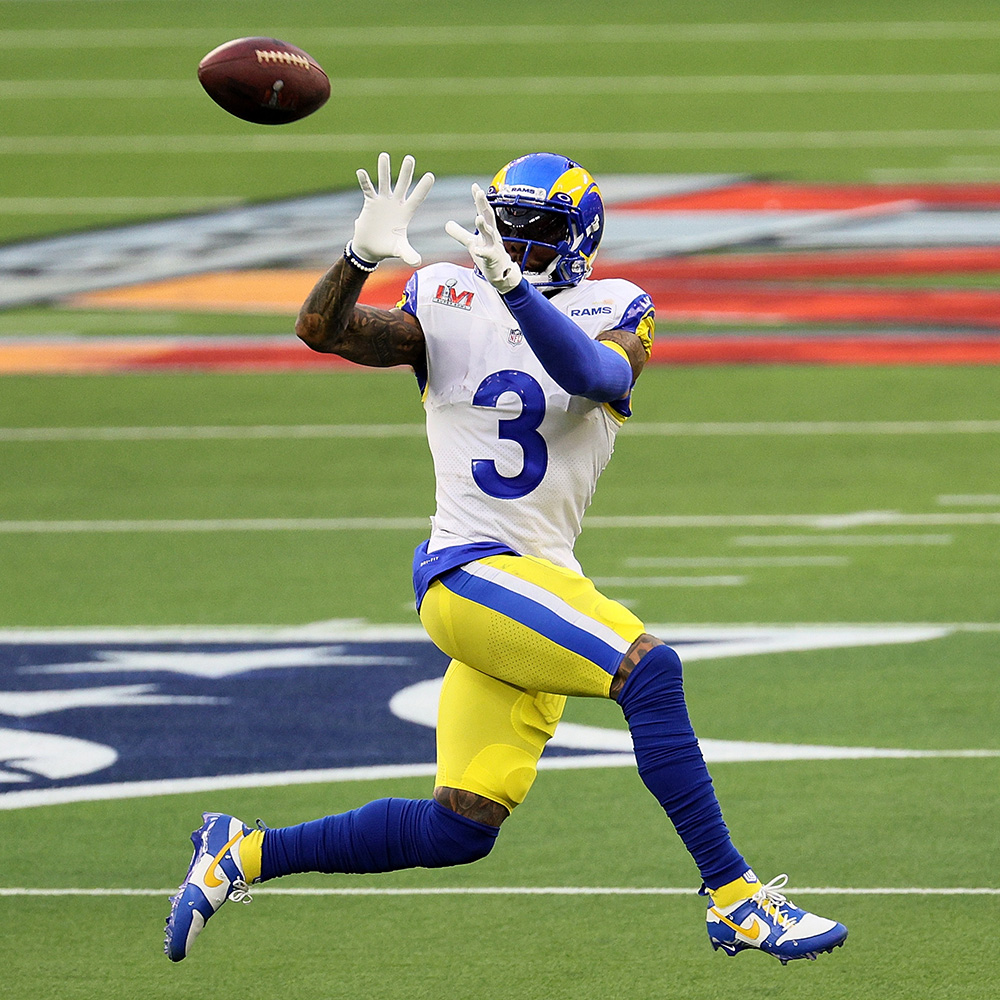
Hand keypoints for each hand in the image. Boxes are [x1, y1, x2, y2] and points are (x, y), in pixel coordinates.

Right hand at [351, 152, 434, 266]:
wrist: (370, 248)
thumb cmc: (388, 248)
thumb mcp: (399, 250)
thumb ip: (408, 254)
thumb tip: (418, 263)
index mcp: (406, 212)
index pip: (416, 198)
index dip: (423, 188)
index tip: (430, 175)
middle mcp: (396, 203)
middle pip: (402, 184)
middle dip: (406, 172)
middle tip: (410, 158)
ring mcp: (383, 201)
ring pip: (384, 182)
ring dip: (384, 169)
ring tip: (384, 155)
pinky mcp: (370, 203)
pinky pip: (368, 189)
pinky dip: (365, 181)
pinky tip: (361, 172)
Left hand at [445, 183, 522, 293]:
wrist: (501, 274)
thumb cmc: (488, 255)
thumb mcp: (471, 243)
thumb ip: (460, 233)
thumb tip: (447, 223)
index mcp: (487, 229)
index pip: (483, 210)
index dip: (479, 199)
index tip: (474, 186)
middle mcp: (492, 235)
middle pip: (488, 217)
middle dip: (484, 205)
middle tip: (480, 193)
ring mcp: (493, 246)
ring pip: (490, 234)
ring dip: (484, 225)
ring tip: (478, 218)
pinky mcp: (493, 259)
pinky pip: (488, 254)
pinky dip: (483, 252)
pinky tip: (477, 250)